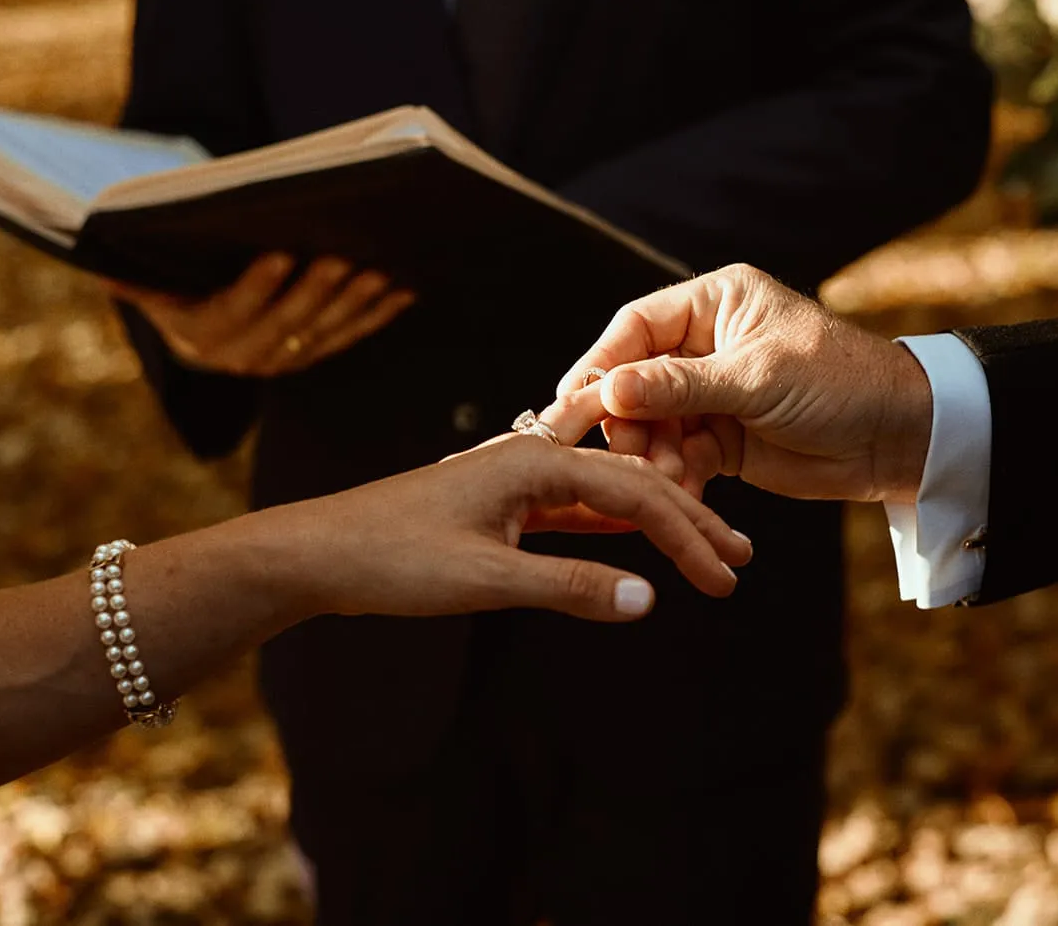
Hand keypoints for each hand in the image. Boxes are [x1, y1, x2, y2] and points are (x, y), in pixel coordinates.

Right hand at [109, 253, 414, 375]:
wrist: (196, 319)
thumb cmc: (173, 281)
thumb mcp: (149, 279)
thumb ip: (135, 274)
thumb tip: (102, 261)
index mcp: (199, 338)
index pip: (230, 314)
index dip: (256, 288)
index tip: (279, 254)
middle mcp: (242, 358)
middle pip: (285, 326)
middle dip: (316, 291)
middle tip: (342, 256)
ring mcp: (284, 360)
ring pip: (323, 332)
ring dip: (354, 303)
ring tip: (379, 270)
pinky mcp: (314, 354)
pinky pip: (349, 336)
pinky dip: (377, 314)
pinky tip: (403, 288)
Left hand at [222, 435, 749, 623]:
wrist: (316, 553)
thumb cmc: (390, 558)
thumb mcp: (485, 579)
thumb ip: (570, 588)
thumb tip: (649, 598)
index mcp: (534, 460)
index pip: (637, 493)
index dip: (688, 536)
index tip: (727, 577)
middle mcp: (531, 459)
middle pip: (631, 487)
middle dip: (690, 524)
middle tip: (742, 560)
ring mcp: (515, 483)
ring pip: (605, 500)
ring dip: (656, 528)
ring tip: (706, 552)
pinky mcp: (500, 509)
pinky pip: (573, 515)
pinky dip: (613, 534)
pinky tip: (637, 549)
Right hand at [540, 264, 933, 503]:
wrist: (898, 437)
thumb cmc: (840, 384)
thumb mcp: (757, 378)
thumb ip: (681, 385)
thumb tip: (610, 389)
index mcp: (715, 303)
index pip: (637, 327)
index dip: (603, 364)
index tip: (574, 401)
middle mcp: (706, 343)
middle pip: (635, 379)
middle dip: (626, 421)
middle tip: (622, 455)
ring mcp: (712, 393)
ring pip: (652, 424)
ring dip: (651, 456)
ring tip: (665, 482)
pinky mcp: (721, 438)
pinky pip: (678, 456)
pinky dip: (676, 477)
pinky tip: (682, 497)